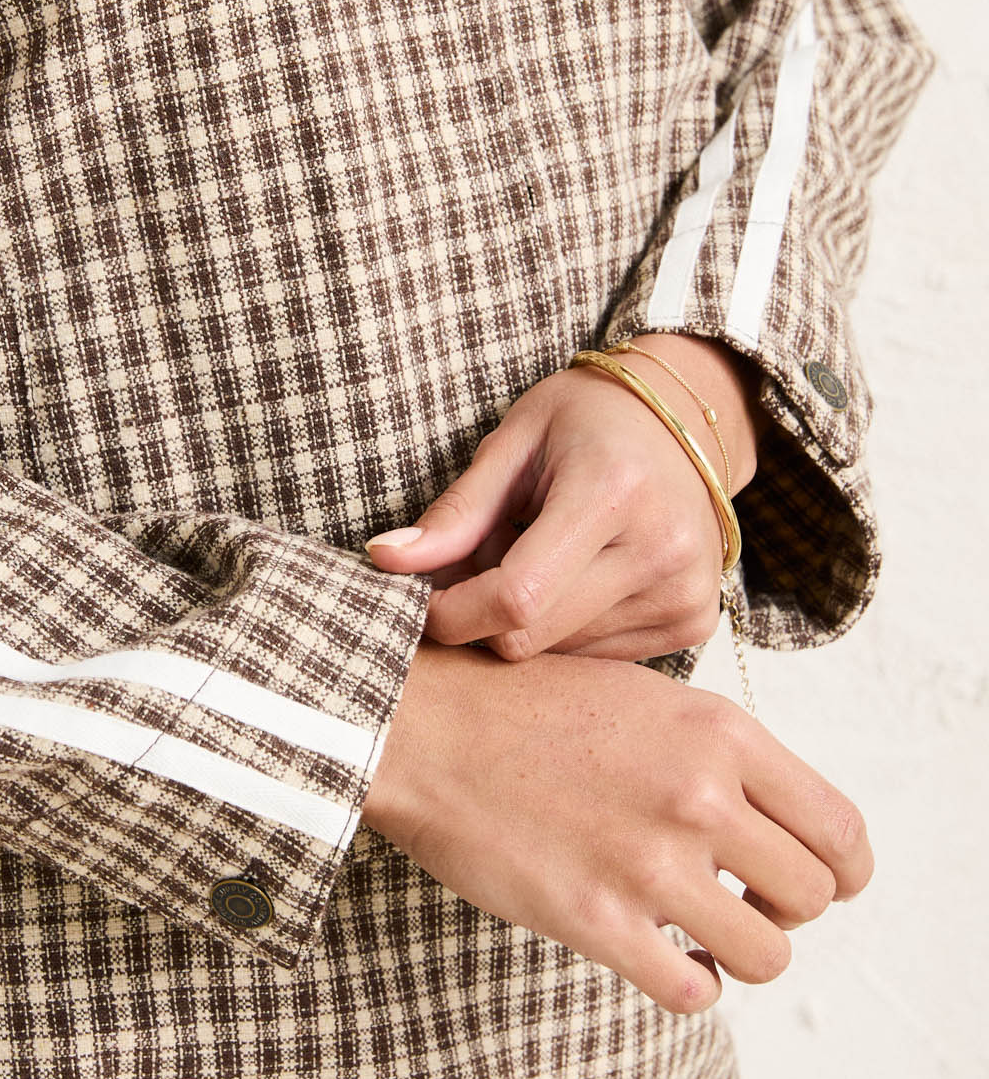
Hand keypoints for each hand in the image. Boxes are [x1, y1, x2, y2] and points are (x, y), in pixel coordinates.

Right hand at [362, 639, 871, 1012]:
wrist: (424, 729)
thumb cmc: (524, 708)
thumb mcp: (645, 699)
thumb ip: (717, 753)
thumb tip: (773, 817)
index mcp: (720, 735)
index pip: (840, 828)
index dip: (845, 871)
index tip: (824, 884)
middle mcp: (699, 796)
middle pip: (813, 896)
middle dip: (786, 912)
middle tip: (742, 904)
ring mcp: (649, 862)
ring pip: (766, 955)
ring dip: (741, 955)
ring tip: (702, 936)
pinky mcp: (597, 919)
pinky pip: (693, 992)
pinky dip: (689, 986)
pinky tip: (662, 960)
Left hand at [365, 333, 765, 662]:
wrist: (684, 421)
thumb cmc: (589, 421)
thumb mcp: (513, 443)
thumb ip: (455, 513)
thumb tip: (385, 561)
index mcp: (612, 491)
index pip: (516, 595)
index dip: (452, 613)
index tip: (421, 599)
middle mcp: (661, 549)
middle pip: (530, 635)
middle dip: (480, 615)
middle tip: (479, 562)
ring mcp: (683, 593)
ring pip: (558, 653)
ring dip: (524, 620)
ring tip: (534, 558)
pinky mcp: (693, 621)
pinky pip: (595, 657)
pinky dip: (564, 628)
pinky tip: (574, 578)